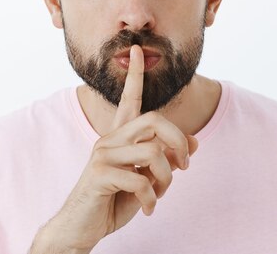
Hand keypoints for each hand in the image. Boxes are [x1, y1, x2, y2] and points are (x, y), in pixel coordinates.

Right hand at [31, 45, 197, 252]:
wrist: (82, 227)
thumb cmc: (114, 200)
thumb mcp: (147, 180)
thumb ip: (166, 159)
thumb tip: (193, 143)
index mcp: (120, 136)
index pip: (128, 99)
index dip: (134, 75)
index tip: (137, 50)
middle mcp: (110, 138)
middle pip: (154, 120)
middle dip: (178, 141)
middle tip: (185, 166)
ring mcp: (103, 154)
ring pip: (153, 152)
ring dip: (166, 178)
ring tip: (159, 195)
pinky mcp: (99, 173)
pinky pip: (140, 180)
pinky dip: (151, 199)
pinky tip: (148, 209)